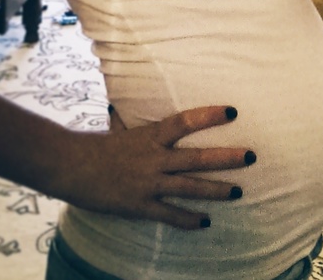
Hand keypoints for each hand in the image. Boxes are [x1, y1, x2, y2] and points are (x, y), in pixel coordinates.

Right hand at [58, 105, 252, 229]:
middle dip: (227, 158)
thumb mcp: (121, 127)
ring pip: (190, 187)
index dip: (210, 116)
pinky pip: (170, 215)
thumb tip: (132, 101)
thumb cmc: (97, 145)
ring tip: (239, 191)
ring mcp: (149, 184)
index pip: (186, 121)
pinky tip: (206, 221)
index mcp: (152, 135)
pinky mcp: (140, 206)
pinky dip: (188, 219)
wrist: (70, 167)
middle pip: (198, 157)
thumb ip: (136, 119)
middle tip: (252, 156)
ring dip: (217, 190)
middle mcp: (155, 158)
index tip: (232, 112)